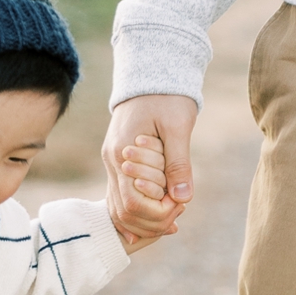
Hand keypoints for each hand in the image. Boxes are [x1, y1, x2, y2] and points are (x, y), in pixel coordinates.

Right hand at [104, 94, 196, 249]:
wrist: (152, 75)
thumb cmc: (167, 97)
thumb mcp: (178, 127)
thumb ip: (178, 163)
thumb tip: (183, 198)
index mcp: (122, 154)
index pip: (133, 204)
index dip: (159, 213)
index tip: (182, 204)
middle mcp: (112, 162)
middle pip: (124, 212)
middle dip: (153, 219)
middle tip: (180, 210)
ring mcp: (113, 162)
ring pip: (121, 207)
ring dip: (148, 215)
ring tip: (175, 208)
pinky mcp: (119, 161)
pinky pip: (125, 194)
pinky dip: (143, 204)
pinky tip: (165, 204)